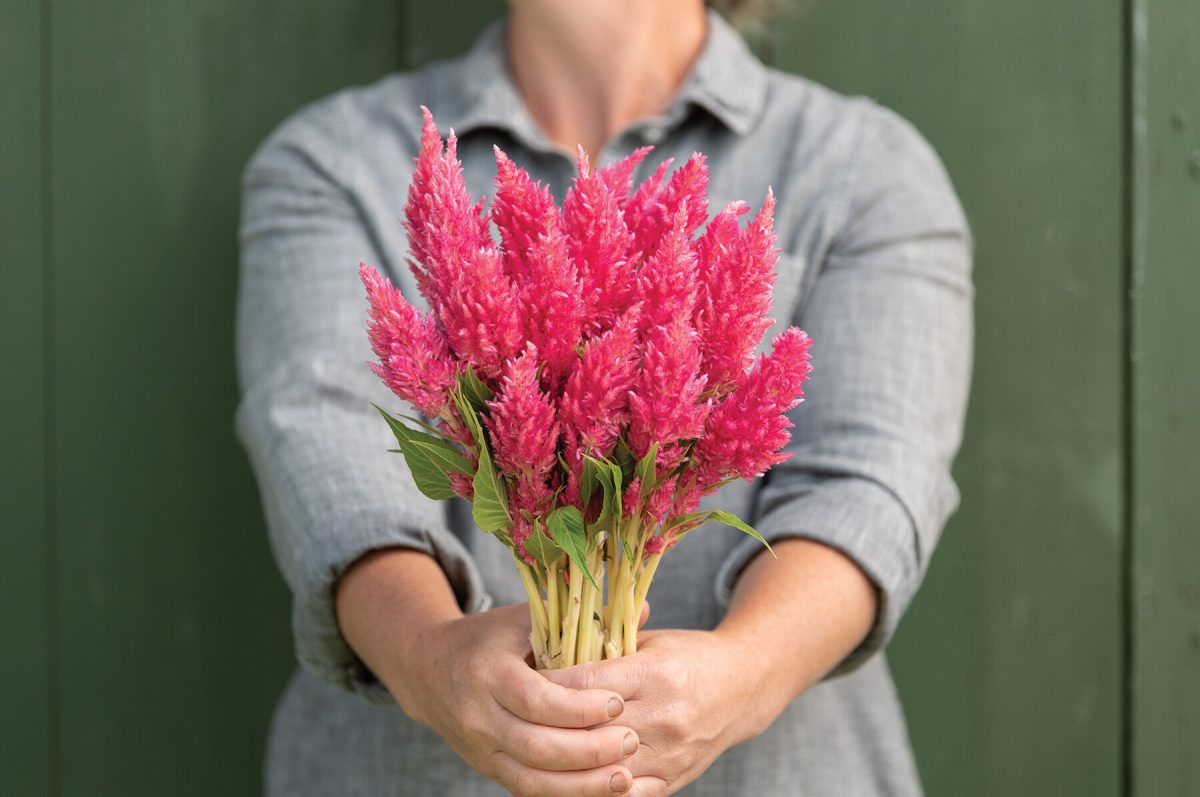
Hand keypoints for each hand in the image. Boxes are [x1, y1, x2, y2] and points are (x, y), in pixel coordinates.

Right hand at [336, 549, 641, 795]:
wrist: (427, 670)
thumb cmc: (488, 638)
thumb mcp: (523, 618)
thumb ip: (579, 616)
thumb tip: (644, 610)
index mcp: (488, 672)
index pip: (535, 698)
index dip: (578, 706)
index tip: (617, 702)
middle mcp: (479, 715)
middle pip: (535, 746)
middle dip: (587, 750)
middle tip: (630, 740)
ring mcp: (481, 748)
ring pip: (531, 779)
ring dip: (580, 784)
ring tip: (624, 777)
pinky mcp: (488, 768)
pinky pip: (527, 791)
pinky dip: (565, 795)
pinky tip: (599, 790)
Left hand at [541, 628, 764, 796]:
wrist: (743, 685)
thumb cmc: (689, 656)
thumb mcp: (651, 641)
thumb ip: (606, 649)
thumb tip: (552, 652)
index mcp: (654, 673)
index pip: (585, 684)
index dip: (547, 685)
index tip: (521, 681)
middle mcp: (663, 716)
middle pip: (588, 732)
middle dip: (548, 727)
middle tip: (516, 720)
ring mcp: (670, 753)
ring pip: (601, 770)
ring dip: (565, 765)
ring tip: (534, 754)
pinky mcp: (674, 778)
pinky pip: (624, 796)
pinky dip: (594, 790)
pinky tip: (568, 780)